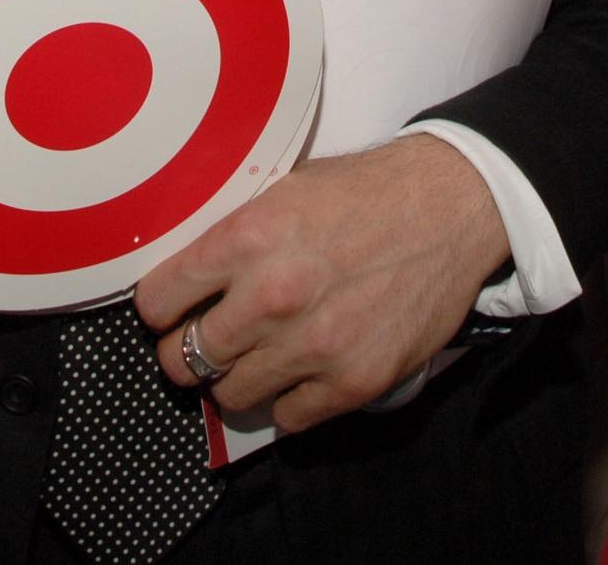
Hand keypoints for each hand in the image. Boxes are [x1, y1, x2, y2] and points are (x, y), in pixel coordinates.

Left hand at [130, 134, 508, 432]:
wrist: (449, 207)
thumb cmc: (366, 192)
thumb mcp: (285, 189)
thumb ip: (235, 233)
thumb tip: (190, 269)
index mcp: (246, 239)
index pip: (157, 301)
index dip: (158, 310)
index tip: (169, 312)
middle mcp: (271, 296)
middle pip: (185, 359)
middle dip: (186, 354)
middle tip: (205, 344)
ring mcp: (313, 344)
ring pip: (231, 396)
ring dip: (237, 380)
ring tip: (256, 358)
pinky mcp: (353, 380)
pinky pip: (289, 417)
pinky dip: (288, 401)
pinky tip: (299, 373)